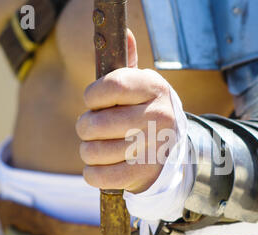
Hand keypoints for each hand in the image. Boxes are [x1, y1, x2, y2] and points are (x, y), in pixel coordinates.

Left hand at [76, 30, 176, 192]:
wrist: (172, 149)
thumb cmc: (145, 112)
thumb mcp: (142, 86)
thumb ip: (128, 63)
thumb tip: (125, 34)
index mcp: (154, 88)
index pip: (110, 87)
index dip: (92, 96)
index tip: (93, 101)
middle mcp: (158, 117)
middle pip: (96, 124)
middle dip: (85, 126)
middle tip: (92, 127)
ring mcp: (152, 148)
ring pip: (93, 151)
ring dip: (88, 150)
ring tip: (99, 146)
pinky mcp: (142, 174)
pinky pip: (98, 176)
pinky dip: (93, 172)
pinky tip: (102, 165)